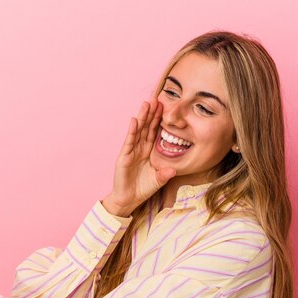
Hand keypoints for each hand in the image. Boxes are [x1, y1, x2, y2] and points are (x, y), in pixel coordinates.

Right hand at [103, 98, 176, 216]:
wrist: (128, 200)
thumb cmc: (142, 189)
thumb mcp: (157, 181)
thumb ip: (165, 175)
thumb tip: (174, 170)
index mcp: (149, 152)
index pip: (155, 132)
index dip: (159, 120)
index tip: (165, 107)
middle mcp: (140, 148)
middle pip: (147, 127)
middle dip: (151, 113)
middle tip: (157, 98)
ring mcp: (131, 151)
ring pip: (138, 131)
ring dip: (142, 117)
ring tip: (146, 104)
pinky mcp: (124, 157)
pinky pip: (129, 142)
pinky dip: (132, 131)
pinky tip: (135, 120)